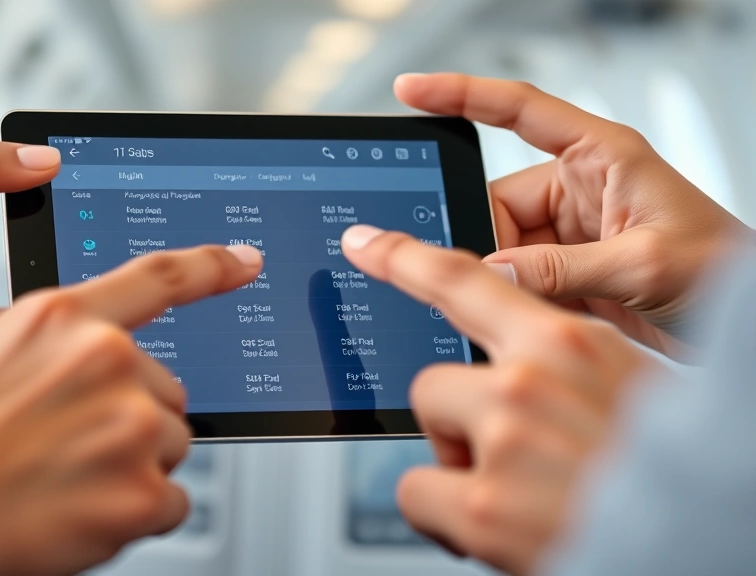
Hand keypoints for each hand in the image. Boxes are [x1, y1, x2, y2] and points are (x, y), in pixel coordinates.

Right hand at [0, 244, 262, 575]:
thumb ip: (32, 342)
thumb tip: (60, 345)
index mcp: (62, 319)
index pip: (160, 278)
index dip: (213, 266)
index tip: (246, 261)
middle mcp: (107, 360)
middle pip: (166, 390)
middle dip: (130, 418)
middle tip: (65, 447)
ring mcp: (131, 426)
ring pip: (171, 446)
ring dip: (132, 467)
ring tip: (62, 482)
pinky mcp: (143, 492)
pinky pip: (171, 501)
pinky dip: (134, 514)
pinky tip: (78, 513)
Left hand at [342, 225, 657, 575]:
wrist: (707, 540)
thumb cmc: (669, 471)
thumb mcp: (625, 388)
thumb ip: (564, 368)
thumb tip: (514, 366)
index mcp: (570, 344)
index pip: (465, 281)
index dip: (404, 259)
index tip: (363, 242)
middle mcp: (529, 381)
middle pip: (432, 378)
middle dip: (458, 419)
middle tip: (510, 457)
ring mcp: (502, 439)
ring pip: (428, 432)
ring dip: (458, 464)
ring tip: (517, 494)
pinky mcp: (479, 505)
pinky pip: (415, 491)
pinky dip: (444, 514)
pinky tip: (497, 526)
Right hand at [395, 73, 751, 357]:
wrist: (749, 325)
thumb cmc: (725, 269)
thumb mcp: (643, 263)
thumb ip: (562, 269)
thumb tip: (490, 271)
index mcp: (602, 157)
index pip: (520, 111)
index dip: (462, 94)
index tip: (411, 90)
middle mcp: (581, 189)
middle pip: (497, 200)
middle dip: (481, 236)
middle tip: (468, 271)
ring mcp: (572, 234)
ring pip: (502, 247)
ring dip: (501, 277)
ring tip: (516, 306)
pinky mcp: (569, 272)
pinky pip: (519, 278)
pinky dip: (512, 297)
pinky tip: (515, 317)